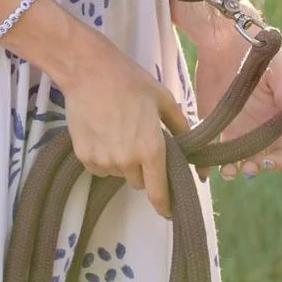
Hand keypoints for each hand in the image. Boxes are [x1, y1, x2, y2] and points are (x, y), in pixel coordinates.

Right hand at [61, 46, 189, 218]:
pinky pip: (101, 168)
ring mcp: (103, 161)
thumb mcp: (164, 101)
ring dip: (123, 162)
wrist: (89, 71)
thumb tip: (197, 158)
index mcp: (150, 149)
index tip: (169, 211)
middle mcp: (127, 161)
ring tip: (118, 132)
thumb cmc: (131, 82)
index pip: (158, 192)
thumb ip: (182, 130)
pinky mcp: (84, 157)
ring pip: (120, 174)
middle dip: (143, 168)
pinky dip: (105, 158)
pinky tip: (103, 134)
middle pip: (139, 181)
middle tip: (139, 141)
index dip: (165, 205)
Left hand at [189, 31, 281, 180]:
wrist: (224, 35)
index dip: (276, 161)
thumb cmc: (259, 48)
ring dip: (231, 170)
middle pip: (257, 160)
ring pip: (234, 159)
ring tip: (227, 170)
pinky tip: (204, 167)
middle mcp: (255, 127)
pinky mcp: (210, 121)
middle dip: (253, 168)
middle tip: (245, 168)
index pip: (281, 151)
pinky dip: (206, 162)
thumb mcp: (277, 68)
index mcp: (275, 117)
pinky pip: (209, 146)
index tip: (266, 161)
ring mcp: (232, 126)